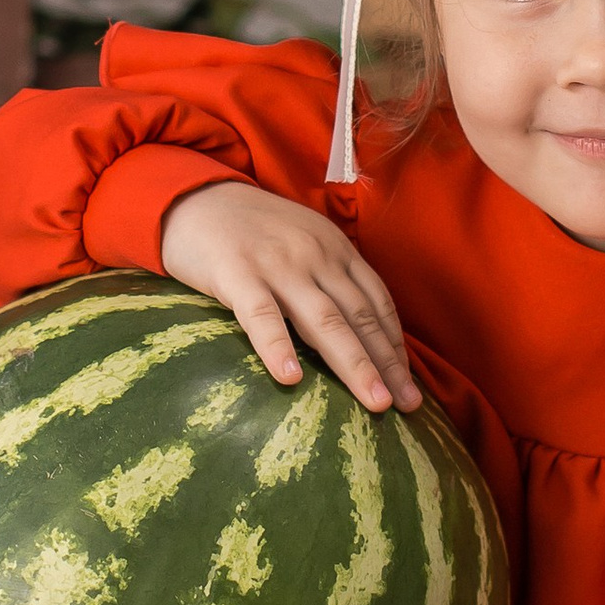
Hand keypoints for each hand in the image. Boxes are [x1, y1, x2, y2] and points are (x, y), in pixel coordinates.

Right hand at [158, 180, 421, 413]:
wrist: (195, 198)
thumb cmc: (252, 232)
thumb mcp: (304, 243)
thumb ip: (329, 278)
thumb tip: (359, 335)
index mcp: (335, 249)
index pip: (377, 302)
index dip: (396, 346)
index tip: (410, 386)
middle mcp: (315, 255)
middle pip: (360, 316)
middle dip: (387, 364)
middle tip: (408, 406)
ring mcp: (277, 264)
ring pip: (324, 320)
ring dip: (354, 364)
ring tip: (374, 402)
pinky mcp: (235, 273)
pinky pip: (260, 315)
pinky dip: (278, 347)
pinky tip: (290, 379)